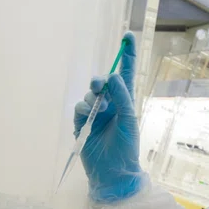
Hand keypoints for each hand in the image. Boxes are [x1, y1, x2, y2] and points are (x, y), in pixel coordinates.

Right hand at [73, 31, 143, 202]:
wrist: (113, 173)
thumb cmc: (126, 148)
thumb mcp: (128, 120)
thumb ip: (122, 97)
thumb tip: (112, 76)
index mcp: (125, 103)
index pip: (125, 74)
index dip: (127, 55)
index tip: (127, 35)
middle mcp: (111, 105)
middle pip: (103, 83)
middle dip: (100, 81)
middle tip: (99, 86)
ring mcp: (96, 114)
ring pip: (89, 95)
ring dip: (92, 98)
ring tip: (96, 109)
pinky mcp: (82, 124)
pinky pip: (79, 108)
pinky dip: (82, 108)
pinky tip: (87, 114)